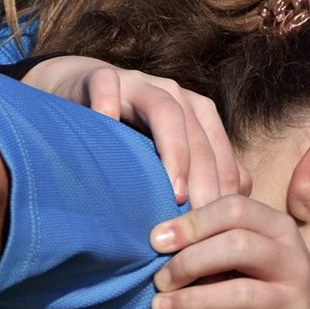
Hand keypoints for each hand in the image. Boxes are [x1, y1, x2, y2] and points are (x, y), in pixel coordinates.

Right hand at [20, 56, 244, 206]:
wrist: (77, 92)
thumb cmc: (125, 136)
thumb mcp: (165, 157)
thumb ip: (201, 176)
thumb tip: (232, 210)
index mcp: (197, 115)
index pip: (221, 155)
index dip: (226, 192)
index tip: (224, 232)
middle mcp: (175, 96)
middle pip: (199, 139)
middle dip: (206, 183)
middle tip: (205, 224)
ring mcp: (139, 83)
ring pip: (166, 111)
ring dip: (175, 151)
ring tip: (175, 192)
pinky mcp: (101, 76)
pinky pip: (108, 86)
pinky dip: (108, 103)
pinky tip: (106, 124)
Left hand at [149, 195, 309, 308]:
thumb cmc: (268, 276)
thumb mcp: (254, 245)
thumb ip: (216, 230)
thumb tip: (163, 221)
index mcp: (280, 229)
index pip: (235, 210)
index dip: (192, 223)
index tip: (157, 242)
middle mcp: (293, 261)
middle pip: (237, 246)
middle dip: (189, 262)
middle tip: (160, 281)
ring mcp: (297, 302)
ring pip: (240, 294)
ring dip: (191, 301)